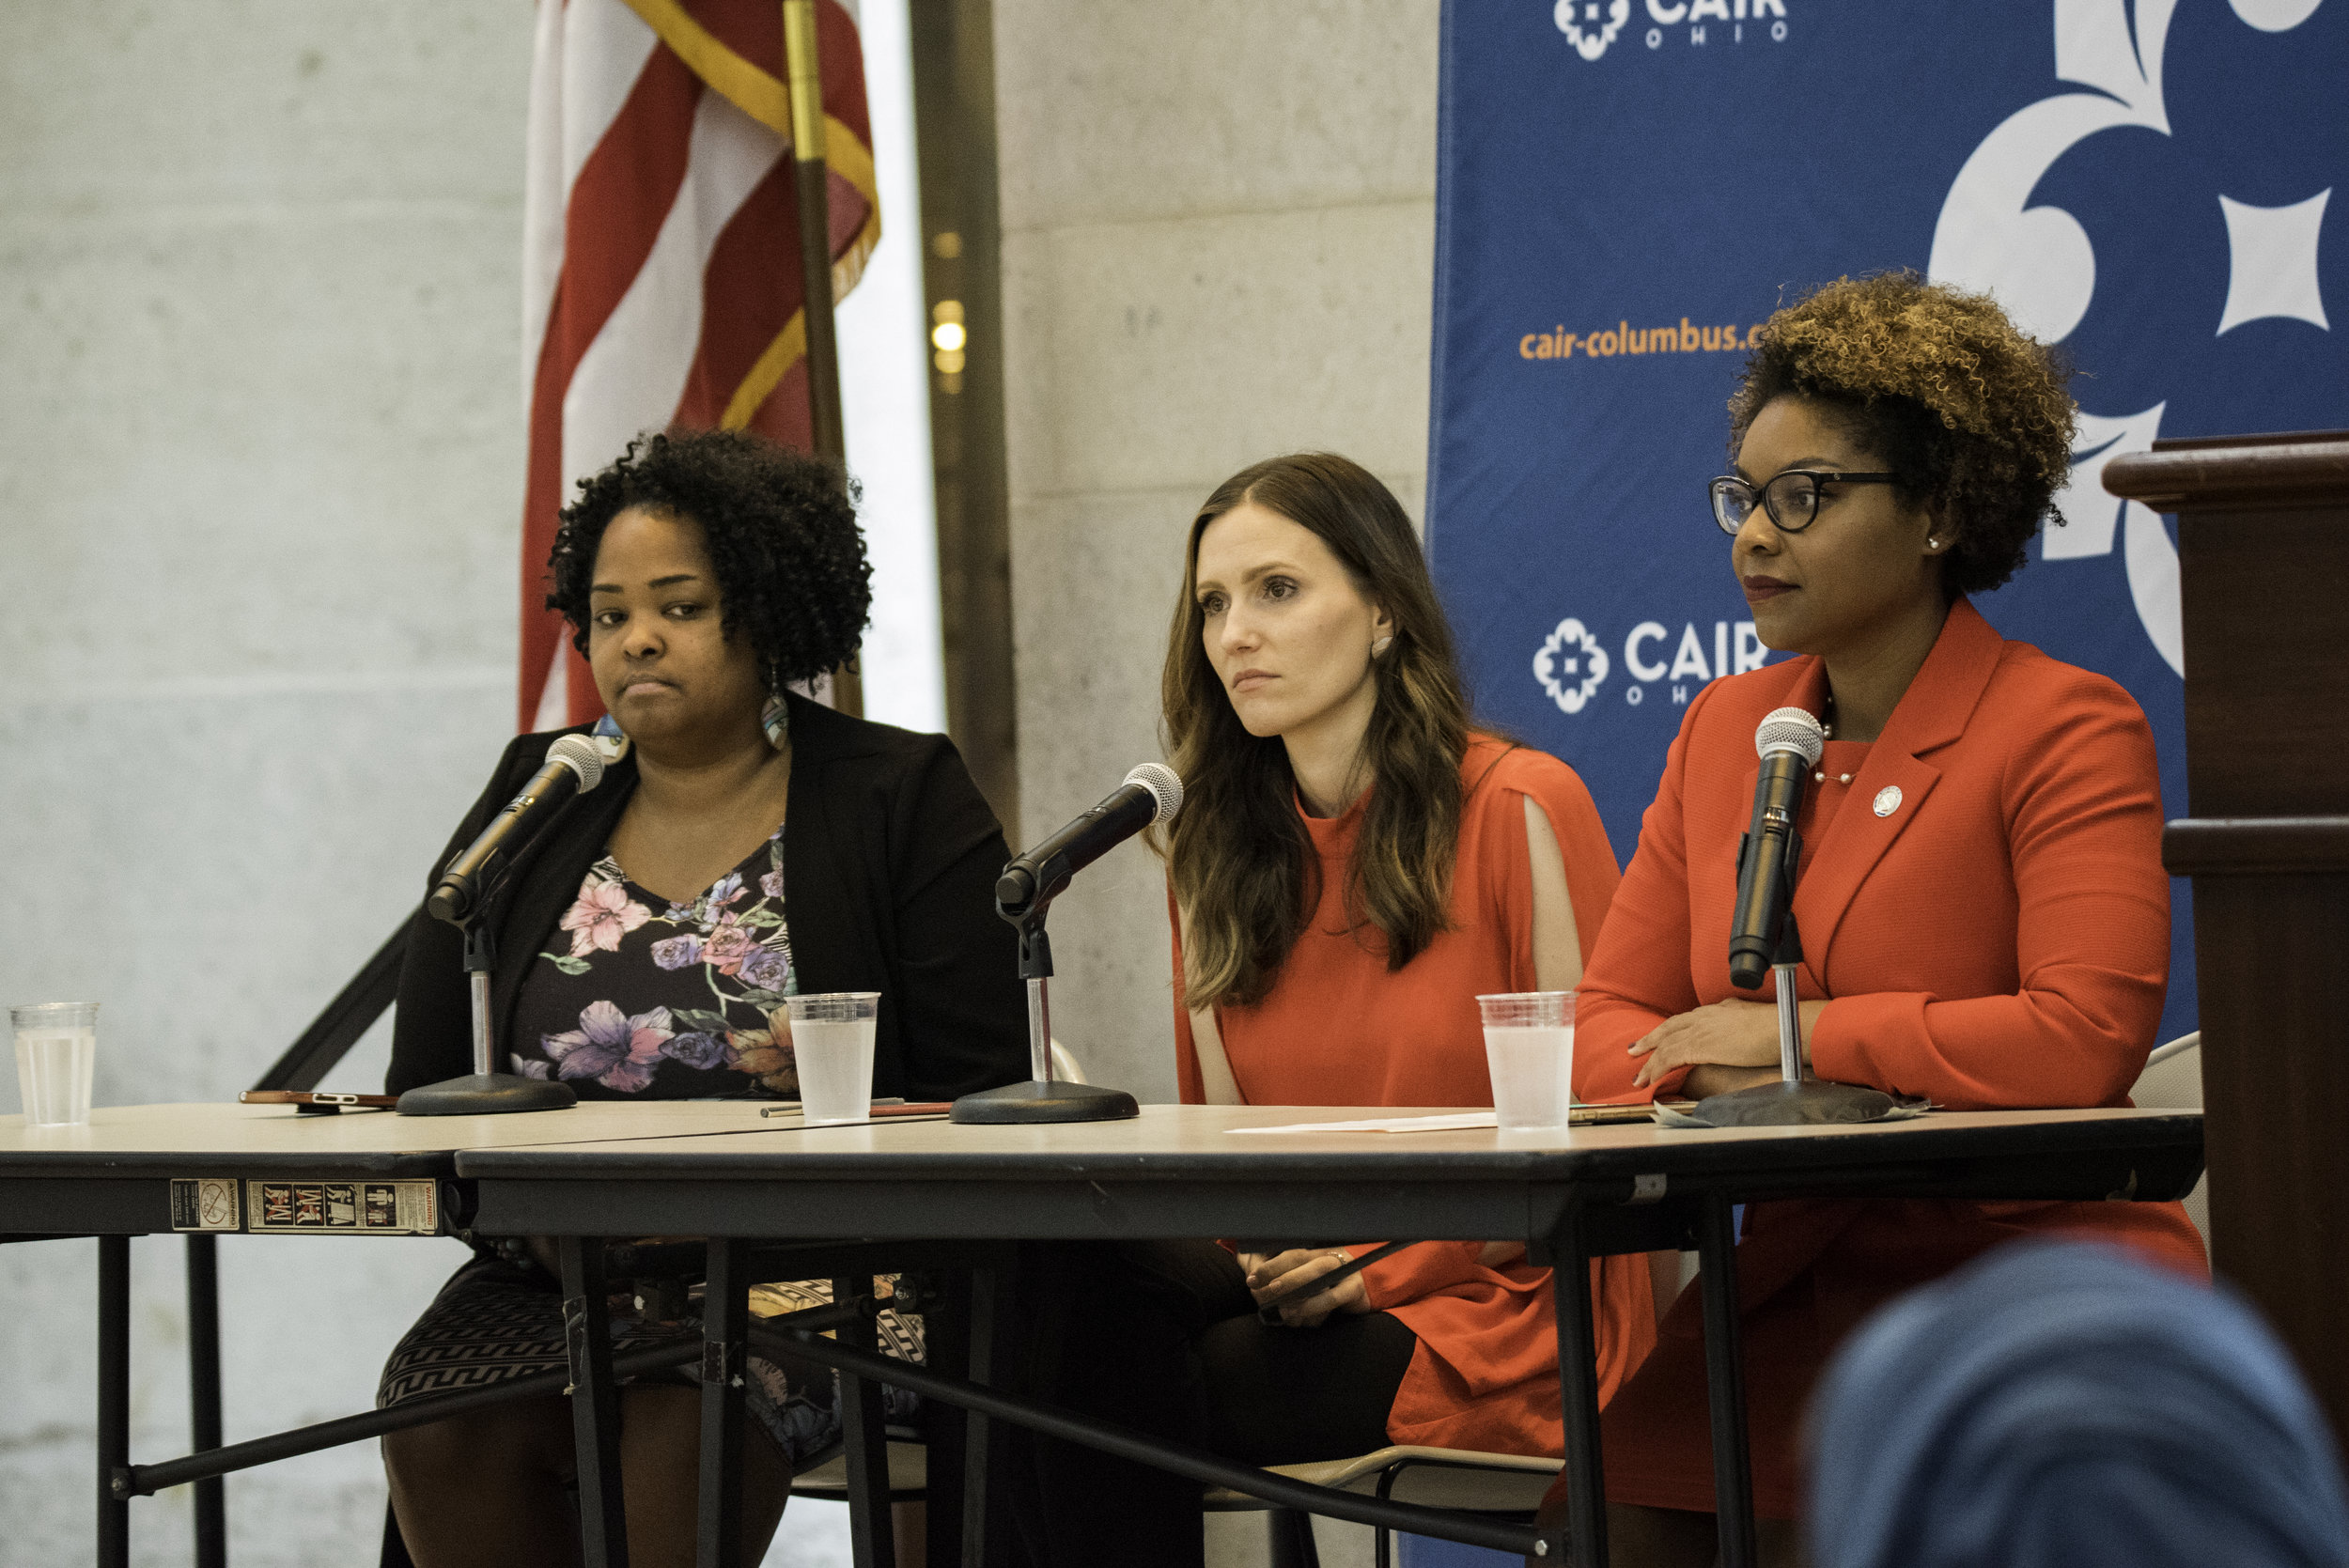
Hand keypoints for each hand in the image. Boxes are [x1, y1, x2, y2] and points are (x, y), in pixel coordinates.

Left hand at [1237, 1248, 1372, 1327]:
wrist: (1355, 1295)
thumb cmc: (1318, 1286)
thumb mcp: (1295, 1276)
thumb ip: (1274, 1272)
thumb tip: (1250, 1271)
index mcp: (1309, 1244)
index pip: (1286, 1248)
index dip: (1268, 1264)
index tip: (1252, 1280)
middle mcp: (1326, 1250)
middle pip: (1300, 1255)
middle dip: (1277, 1274)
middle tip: (1263, 1292)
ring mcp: (1343, 1267)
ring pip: (1318, 1273)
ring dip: (1295, 1294)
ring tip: (1281, 1311)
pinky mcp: (1354, 1288)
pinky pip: (1334, 1297)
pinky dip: (1314, 1307)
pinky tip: (1299, 1316)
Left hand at [1628, 998, 1826, 1088]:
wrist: (1785, 1027)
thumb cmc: (1780, 1026)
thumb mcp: (1756, 1020)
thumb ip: (1743, 1024)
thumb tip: (1740, 1033)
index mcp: (1720, 1009)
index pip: (1690, 1019)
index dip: (1674, 1029)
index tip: (1664, 1037)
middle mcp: (1706, 1016)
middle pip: (1671, 1027)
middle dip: (1652, 1039)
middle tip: (1636, 1048)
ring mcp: (1700, 1030)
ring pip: (1666, 1045)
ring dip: (1650, 1061)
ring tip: (1639, 1074)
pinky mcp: (1699, 1045)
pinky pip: (1669, 1058)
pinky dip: (1656, 1069)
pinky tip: (1649, 1078)